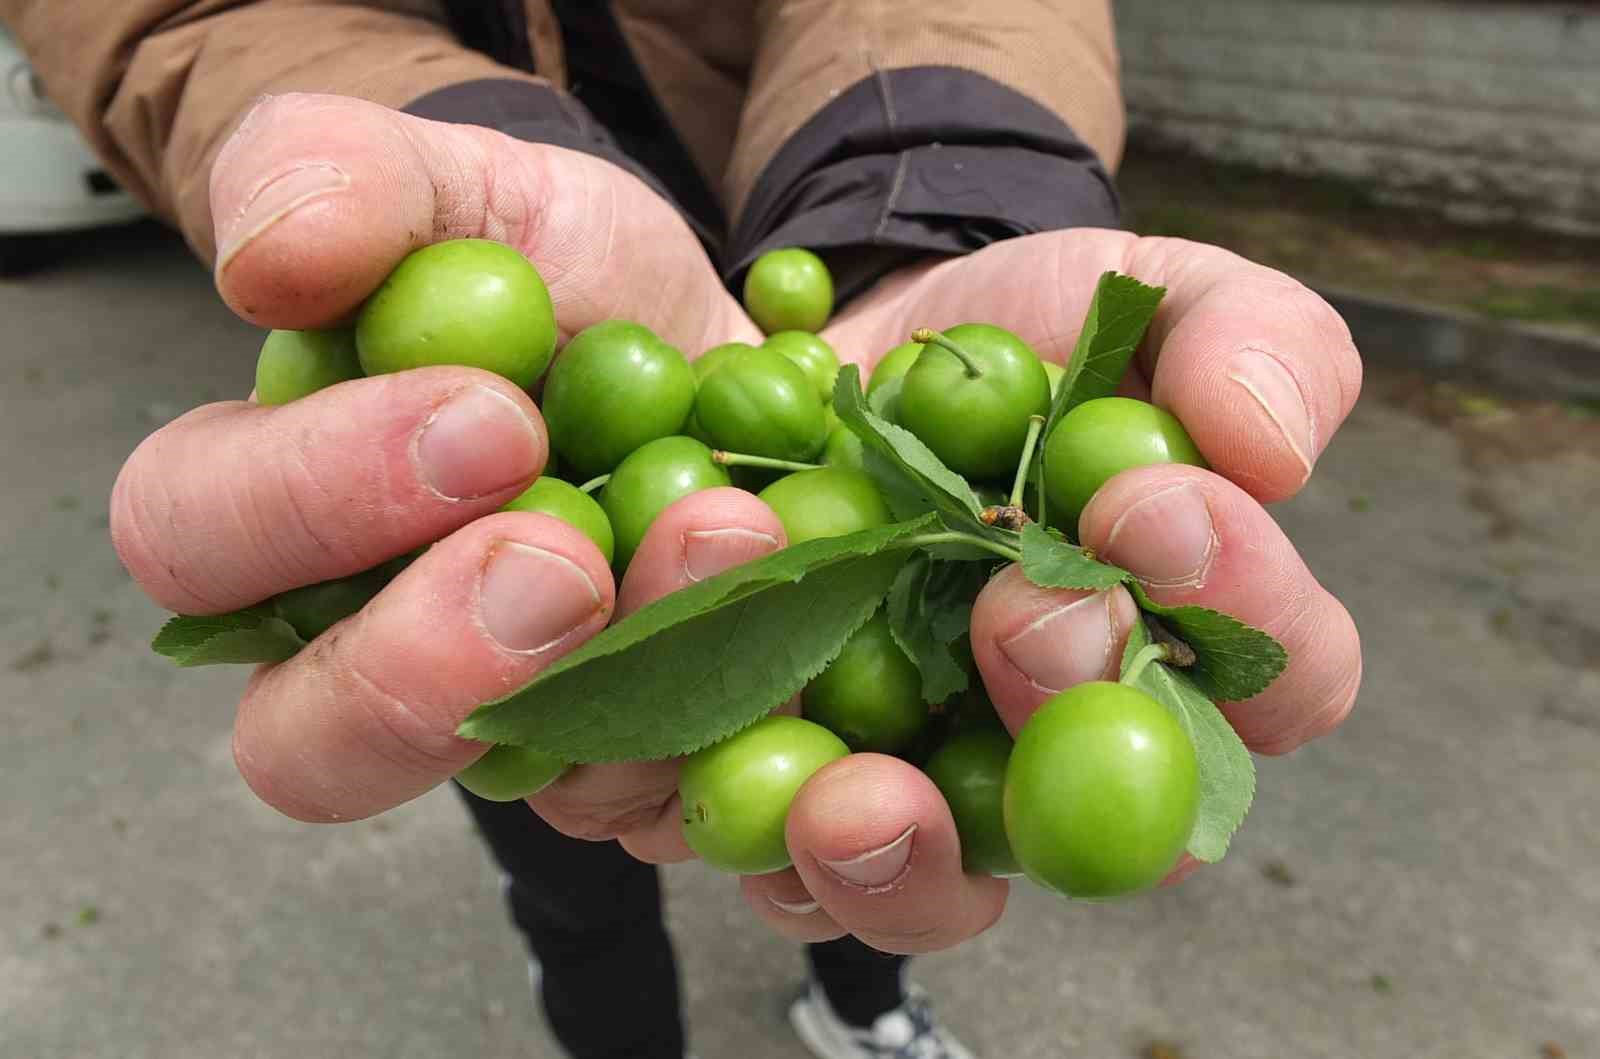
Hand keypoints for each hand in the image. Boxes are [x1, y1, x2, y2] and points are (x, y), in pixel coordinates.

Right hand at [112, 93, 762, 824]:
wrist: (728, 346)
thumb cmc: (566, 276)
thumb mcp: (467, 187)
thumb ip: (345, 178)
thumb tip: (271, 259)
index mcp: (279, 516)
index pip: (201, 544)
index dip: (312, 500)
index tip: (485, 419)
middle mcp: (376, 656)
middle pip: (311, 747)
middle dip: (423, 667)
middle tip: (558, 558)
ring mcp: (520, 734)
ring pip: (523, 789)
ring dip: (625, 681)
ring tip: (729, 531)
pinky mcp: (653, 764)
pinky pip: (681, 802)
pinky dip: (745, 712)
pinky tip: (806, 607)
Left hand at [731, 232, 1363, 949]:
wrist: (841, 340)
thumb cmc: (1021, 330)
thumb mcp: (1141, 293)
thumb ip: (1241, 337)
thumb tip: (1268, 444)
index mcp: (1184, 640)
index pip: (1274, 674)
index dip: (1239, 610)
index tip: (1150, 506)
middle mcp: (1060, 745)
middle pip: (1103, 823)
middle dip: (1060, 718)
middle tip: (1016, 619)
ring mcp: (922, 778)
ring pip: (929, 883)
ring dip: (890, 852)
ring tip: (850, 790)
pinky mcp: (782, 771)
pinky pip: (759, 855)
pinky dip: (729, 824)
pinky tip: (695, 760)